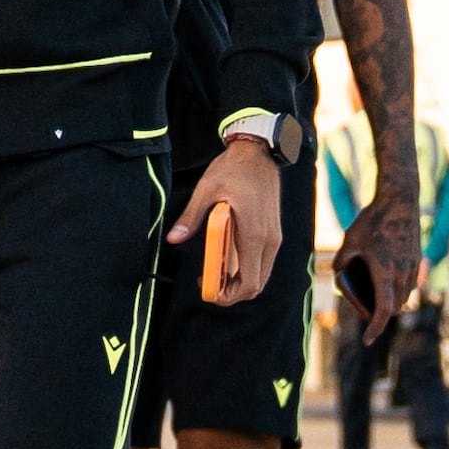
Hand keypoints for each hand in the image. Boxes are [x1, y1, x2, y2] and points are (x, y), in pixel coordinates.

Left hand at [172, 134, 282, 295]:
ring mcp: (274, 238)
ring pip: (261, 276)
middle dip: (231, 292)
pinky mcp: (273, 233)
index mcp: (254, 235)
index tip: (207, 290)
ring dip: (238, 281)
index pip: (248, 282)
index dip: (228, 295)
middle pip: (256, 285)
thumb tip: (174, 239)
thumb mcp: (207, 190)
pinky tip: (225, 259)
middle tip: (207, 284)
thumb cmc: (234, 170)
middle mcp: (269, 241)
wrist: (259, 153)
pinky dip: (245, 269)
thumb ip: (191, 218)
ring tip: (213, 272)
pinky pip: (262, 263)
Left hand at [339, 195, 424, 326]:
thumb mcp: (350, 240)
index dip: (375, 329)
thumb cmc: (372, 220)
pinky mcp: (417, 258)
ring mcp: (413, 266)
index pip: (384, 310)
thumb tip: (339, 273)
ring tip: (376, 300)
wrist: (400, 200)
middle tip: (366, 316)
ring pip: (405, 296)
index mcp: (385, 272)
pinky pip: (410, 283)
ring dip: (392, 303)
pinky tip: (388, 282)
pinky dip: (400, 289)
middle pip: (394, 307)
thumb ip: (342, 261)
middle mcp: (402, 273)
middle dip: (381, 316)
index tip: (367, 340)